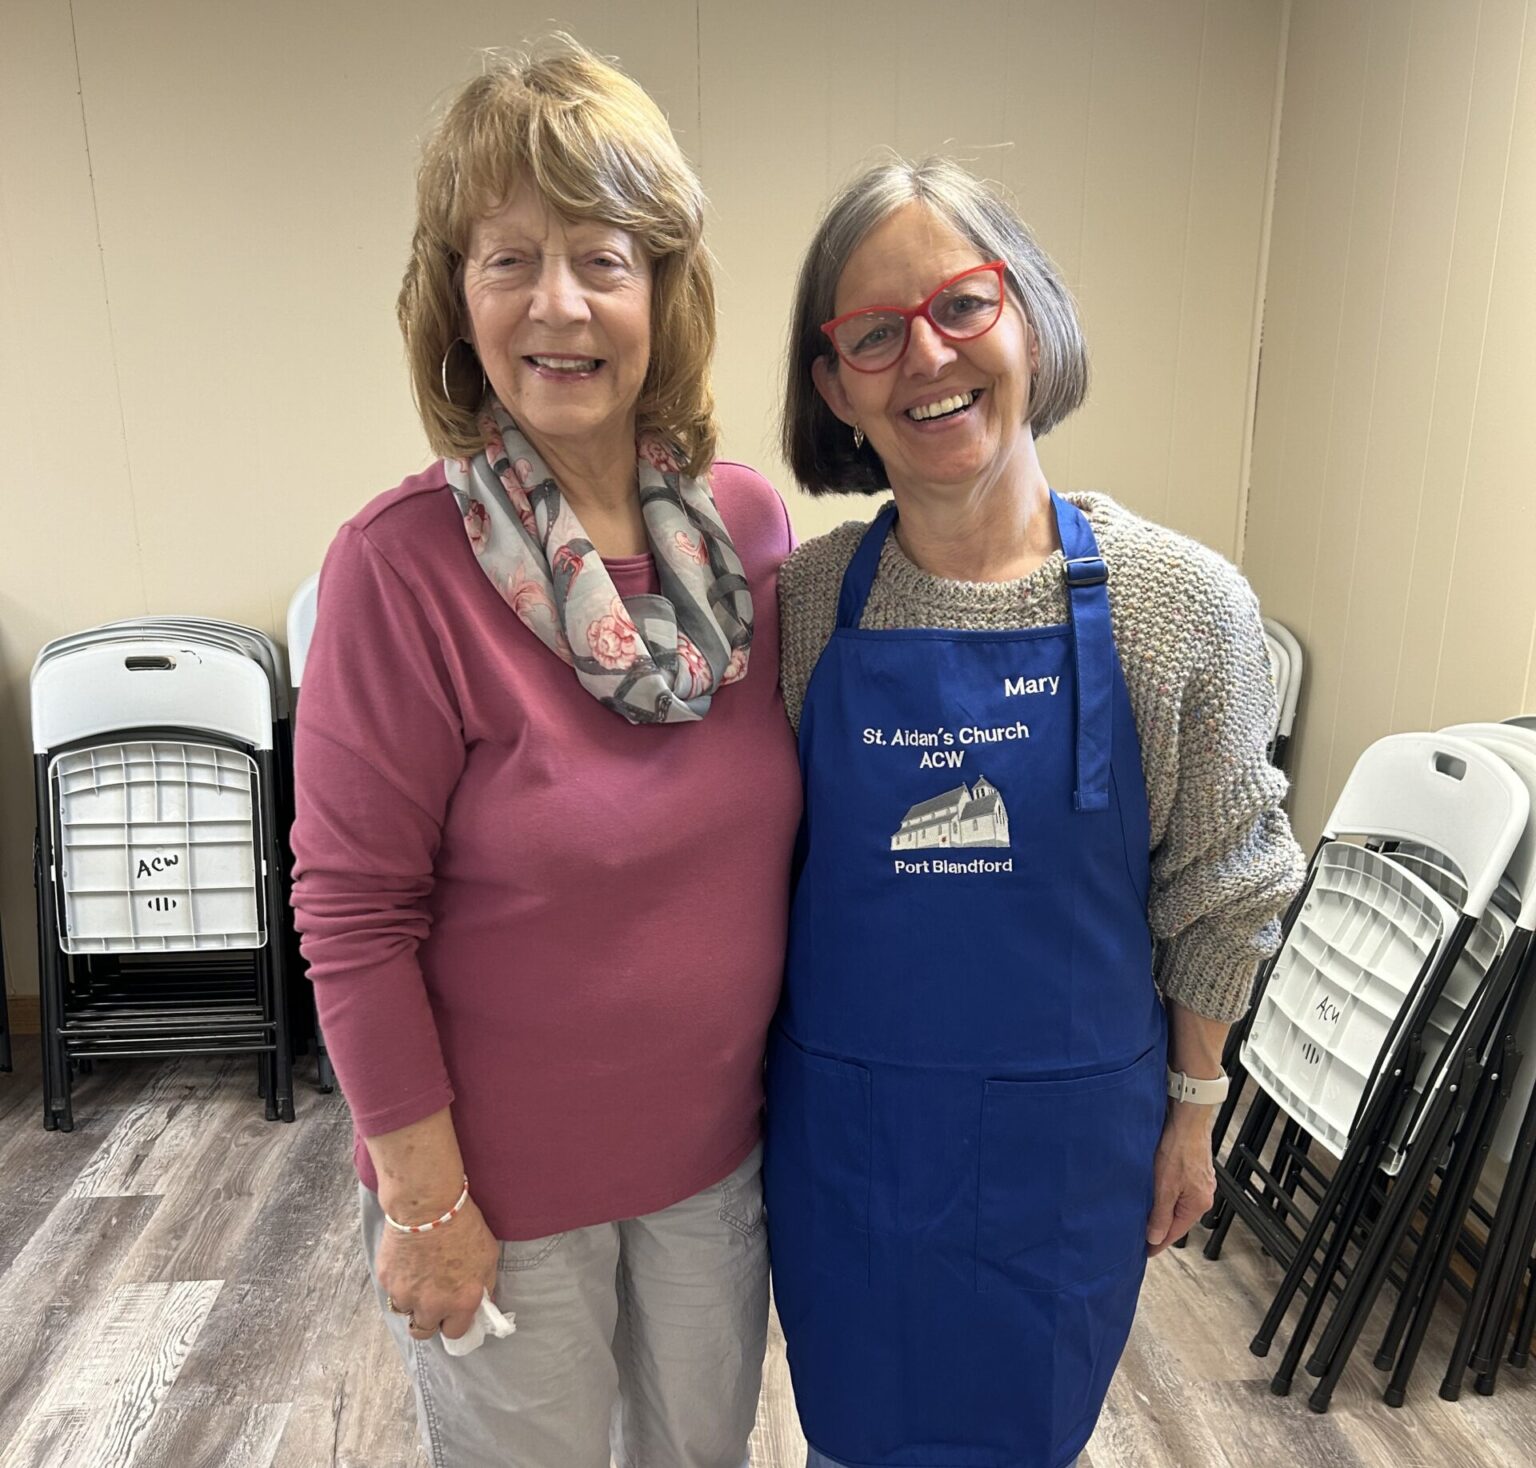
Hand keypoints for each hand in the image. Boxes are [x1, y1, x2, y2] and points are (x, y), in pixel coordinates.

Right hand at [375, 1197, 499, 1340]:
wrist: (427, 1204)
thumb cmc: (463, 1224)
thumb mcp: (488, 1256)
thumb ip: (483, 1285)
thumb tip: (480, 1300)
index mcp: (462, 1302)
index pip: (456, 1333)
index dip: (454, 1322)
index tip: (453, 1313)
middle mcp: (433, 1305)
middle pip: (424, 1331)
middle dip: (429, 1319)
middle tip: (433, 1300)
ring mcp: (406, 1295)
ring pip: (406, 1311)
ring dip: (412, 1301)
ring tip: (419, 1277)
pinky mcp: (387, 1281)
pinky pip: (393, 1291)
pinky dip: (399, 1282)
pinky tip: (408, 1262)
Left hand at [1145, 1103, 1216, 1256]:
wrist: (1187, 1118)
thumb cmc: (1178, 1147)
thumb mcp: (1164, 1186)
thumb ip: (1160, 1214)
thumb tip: (1155, 1237)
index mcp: (1197, 1203)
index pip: (1175, 1233)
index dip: (1158, 1243)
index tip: (1145, 1252)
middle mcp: (1203, 1194)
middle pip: (1178, 1218)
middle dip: (1160, 1226)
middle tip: (1140, 1234)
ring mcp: (1199, 1181)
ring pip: (1177, 1203)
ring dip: (1162, 1208)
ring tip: (1144, 1214)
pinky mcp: (1194, 1168)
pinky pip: (1178, 1189)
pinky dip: (1166, 1194)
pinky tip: (1154, 1191)